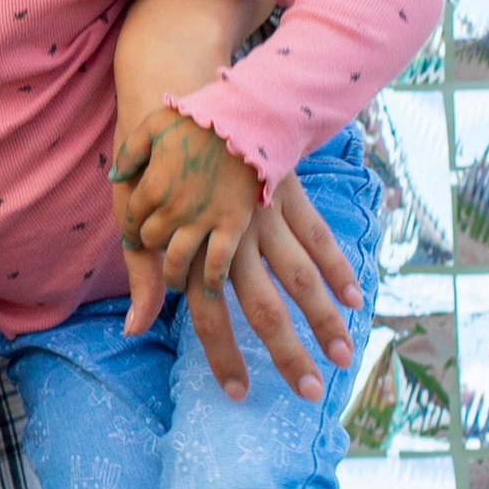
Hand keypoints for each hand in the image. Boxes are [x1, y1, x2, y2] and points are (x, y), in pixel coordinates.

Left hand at [112, 111, 363, 406]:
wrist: (185, 95)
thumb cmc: (154, 165)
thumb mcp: (135, 216)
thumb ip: (143, 276)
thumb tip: (133, 331)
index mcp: (194, 244)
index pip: (207, 314)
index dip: (223, 355)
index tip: (239, 393)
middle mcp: (232, 235)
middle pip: (263, 306)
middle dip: (288, 352)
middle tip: (311, 393)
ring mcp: (264, 213)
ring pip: (300, 276)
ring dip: (323, 319)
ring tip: (344, 356)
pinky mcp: (286, 190)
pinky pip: (317, 234)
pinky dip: (337, 267)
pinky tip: (355, 299)